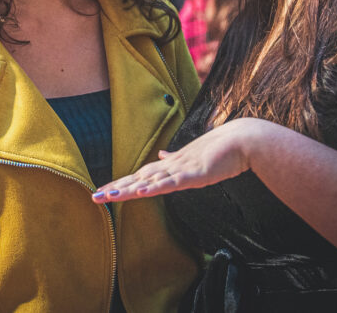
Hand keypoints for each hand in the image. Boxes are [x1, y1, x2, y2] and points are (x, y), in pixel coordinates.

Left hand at [91, 118, 280, 201]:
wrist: (242, 140)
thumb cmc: (220, 150)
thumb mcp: (193, 158)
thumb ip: (176, 160)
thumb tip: (162, 155)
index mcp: (170, 165)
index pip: (140, 176)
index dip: (121, 184)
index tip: (102, 191)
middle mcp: (171, 166)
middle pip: (138, 179)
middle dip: (116, 188)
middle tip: (94, 197)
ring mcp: (181, 169)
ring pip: (149, 181)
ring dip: (129, 189)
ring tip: (108, 196)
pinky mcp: (194, 174)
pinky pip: (172, 183)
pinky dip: (156, 187)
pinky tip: (142, 191)